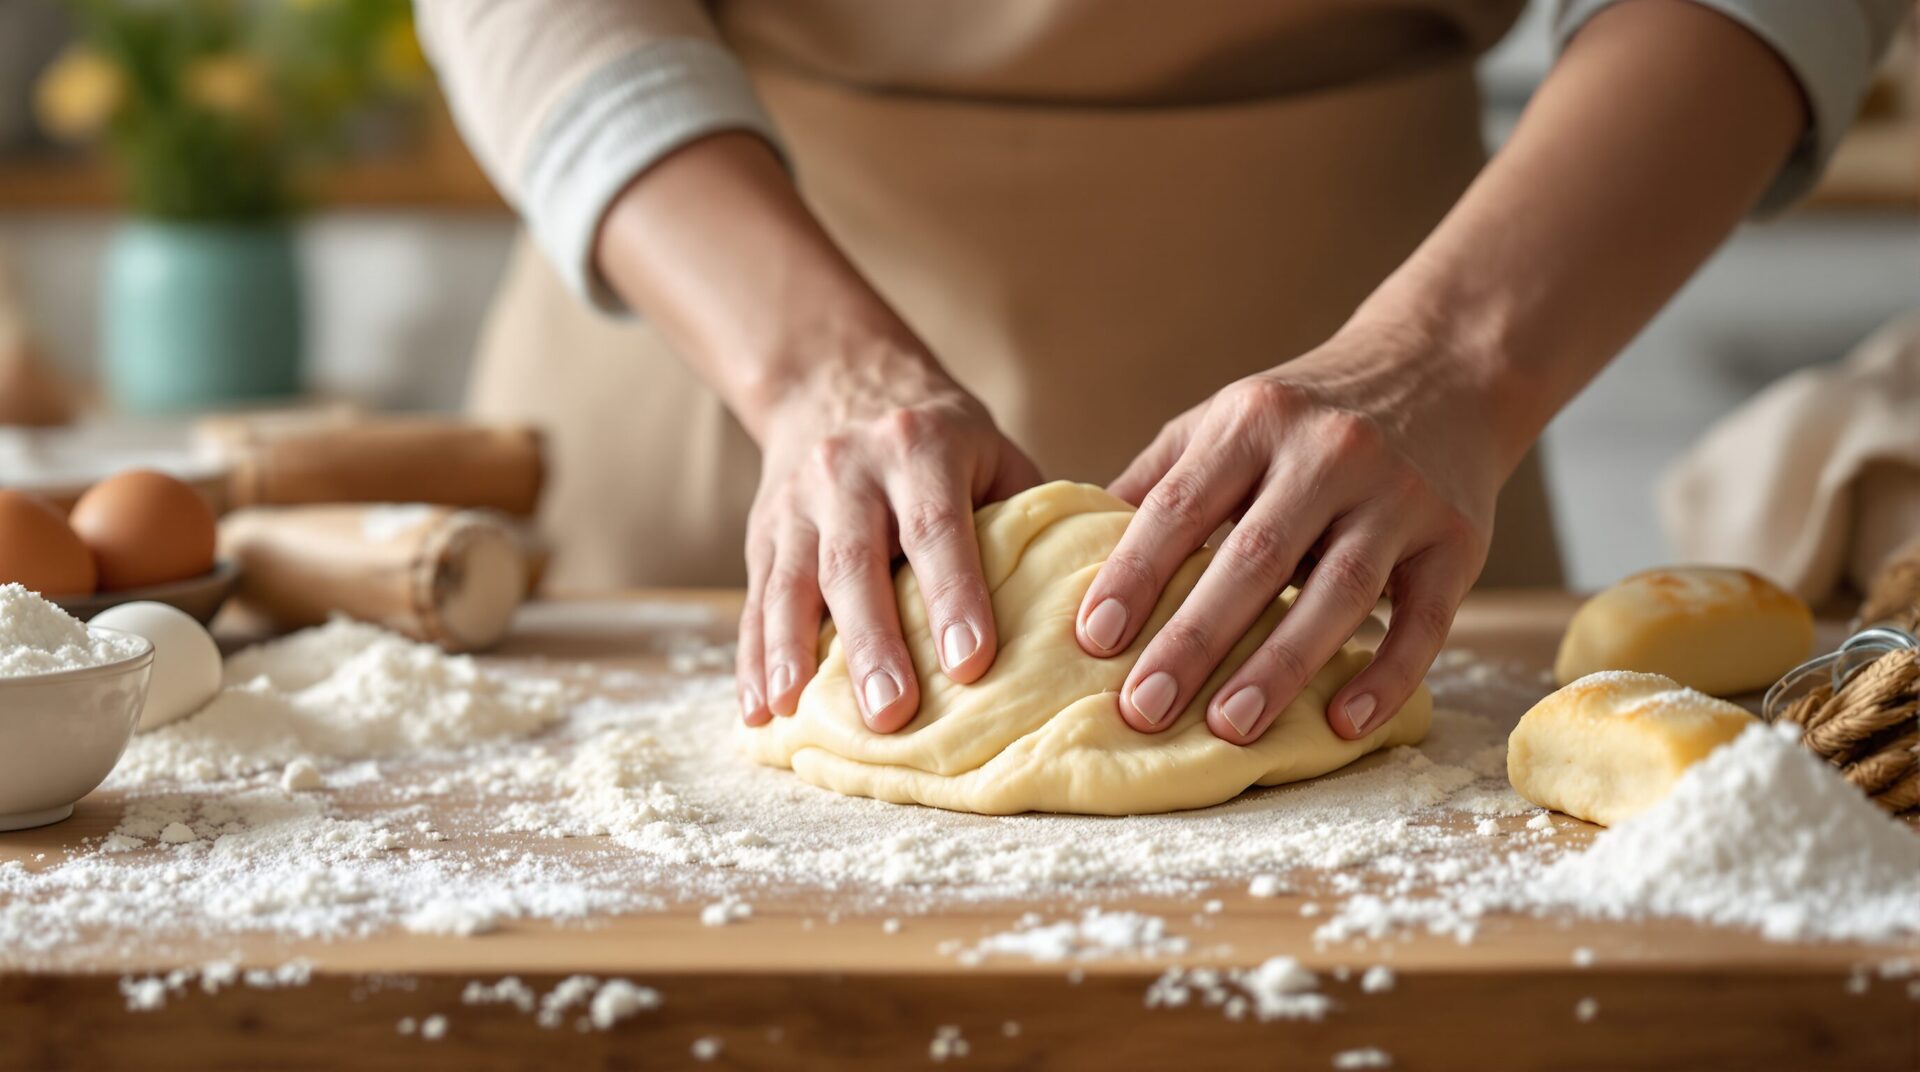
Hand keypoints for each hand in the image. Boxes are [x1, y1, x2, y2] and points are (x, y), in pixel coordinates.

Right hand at [738, 345, 1040, 729]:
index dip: (955, 596)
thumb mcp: (992, 453)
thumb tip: (1098, 602)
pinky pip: (754, 600)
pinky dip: (753, 659)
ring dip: (791, 654)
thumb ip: (1030, 518)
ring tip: (797, 714)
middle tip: (891, 713)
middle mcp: (848, 471)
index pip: (938, 527)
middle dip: (872, 642)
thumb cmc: (942, 442)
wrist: (836, 381)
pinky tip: (757, 713)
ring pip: (791, 583)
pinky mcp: (761, 534)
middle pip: (855, 562)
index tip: (972, 664)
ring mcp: (795, 502)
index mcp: (920, 448)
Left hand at [1074, 327, 1513, 744]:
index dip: (1135, 575)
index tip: (1092, 640)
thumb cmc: (1307, 413)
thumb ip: (1160, 481)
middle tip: (1143, 708)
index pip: (1182, 506)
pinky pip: (1425, 621)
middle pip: (1255, 558)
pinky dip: (1386, 678)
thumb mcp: (1228, 418)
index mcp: (1256, 420)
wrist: (1443, 367)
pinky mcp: (1458, 542)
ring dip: (1279, 667)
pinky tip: (1341, 724)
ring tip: (1228, 728)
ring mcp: (1400, 497)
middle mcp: (1330, 452)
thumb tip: (1073, 554)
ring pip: (1338, 592)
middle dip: (1194, 639)